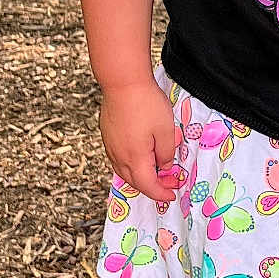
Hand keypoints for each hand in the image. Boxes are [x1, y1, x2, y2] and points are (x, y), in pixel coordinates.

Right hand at [99, 80, 181, 204]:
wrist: (122, 82)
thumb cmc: (146, 103)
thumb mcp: (167, 130)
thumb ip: (167, 153)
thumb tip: (164, 166)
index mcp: (135, 158)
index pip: (148, 186)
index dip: (161, 194)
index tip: (171, 195)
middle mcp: (119, 156)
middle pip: (134, 182)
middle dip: (152, 186)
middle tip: (169, 182)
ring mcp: (110, 146)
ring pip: (124, 171)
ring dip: (140, 176)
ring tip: (156, 170)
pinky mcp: (107, 136)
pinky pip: (118, 159)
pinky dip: (131, 165)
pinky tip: (141, 156)